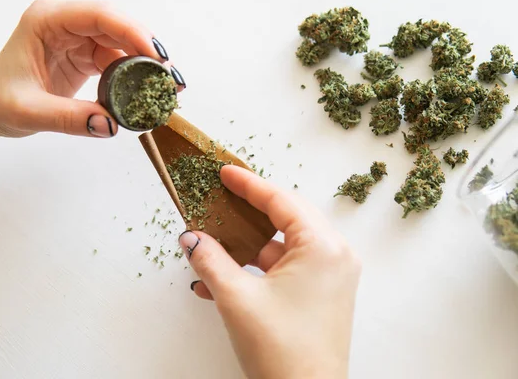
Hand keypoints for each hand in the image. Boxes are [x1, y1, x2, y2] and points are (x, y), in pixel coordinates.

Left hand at [0, 0, 184, 138]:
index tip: (157, 58)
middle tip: (170, 77)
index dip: (133, 32)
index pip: (99, 15)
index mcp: (47, 20)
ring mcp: (77, 37)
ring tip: (166, 87)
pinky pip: (117, 59)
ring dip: (145, 64)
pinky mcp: (85, 55)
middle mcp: (65, 22)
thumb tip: (110, 125)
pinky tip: (148, 90)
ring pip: (122, 42)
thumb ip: (70, 118)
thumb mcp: (29, 111)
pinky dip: (135, 75)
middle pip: (118, 25)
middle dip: (148, 49)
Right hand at [178, 165, 361, 378]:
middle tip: (221, 196)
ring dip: (248, 245)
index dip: (248, 184)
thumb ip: (210, 260)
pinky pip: (287, 268)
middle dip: (248, 211)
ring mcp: (332, 276)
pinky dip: (258, 269)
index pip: (281, 201)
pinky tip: (222, 278)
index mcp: (323, 248)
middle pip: (286, 217)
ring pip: (284, 245)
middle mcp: (335, 256)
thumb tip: (191, 237)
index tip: (225, 172)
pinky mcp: (323, 294)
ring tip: (214, 241)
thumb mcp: (236, 298)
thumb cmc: (282, 352)